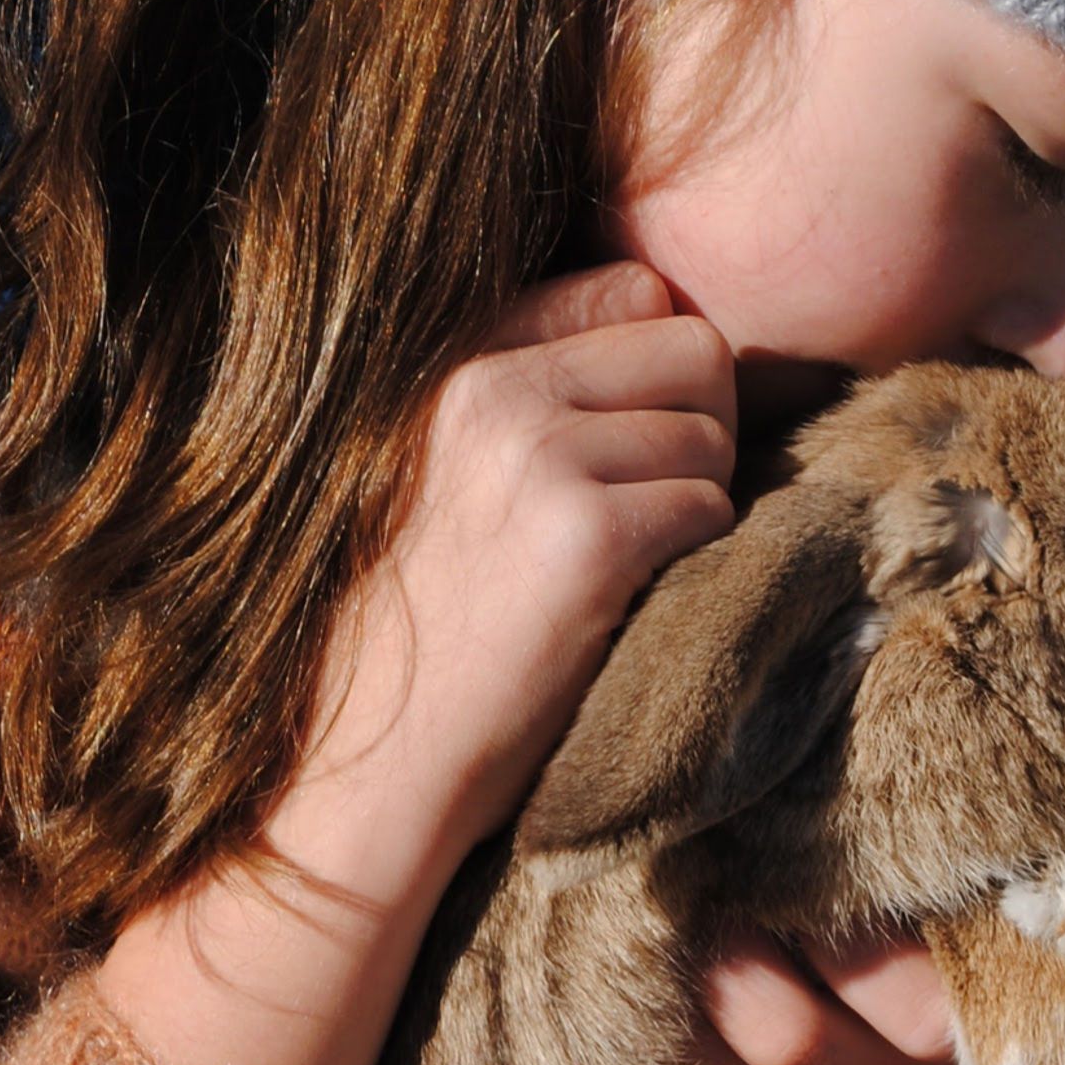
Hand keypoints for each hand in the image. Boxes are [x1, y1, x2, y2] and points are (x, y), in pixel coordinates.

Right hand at [98, 263, 731, 1064]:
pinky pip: (712, 505)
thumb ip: (520, 406)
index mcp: (450, 364)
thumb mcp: (433, 480)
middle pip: (693, 344)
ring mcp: (538, 456)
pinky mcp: (588, 537)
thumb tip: (678, 351)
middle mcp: (491, 388)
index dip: (660, 363)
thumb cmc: (406, 643)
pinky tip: (645, 598)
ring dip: (705, 495)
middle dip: (703, 421)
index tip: (643, 437)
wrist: (351, 778)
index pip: (626, 286)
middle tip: (665, 506)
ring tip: (642, 563)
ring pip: (713, 427)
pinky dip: (705, 552)